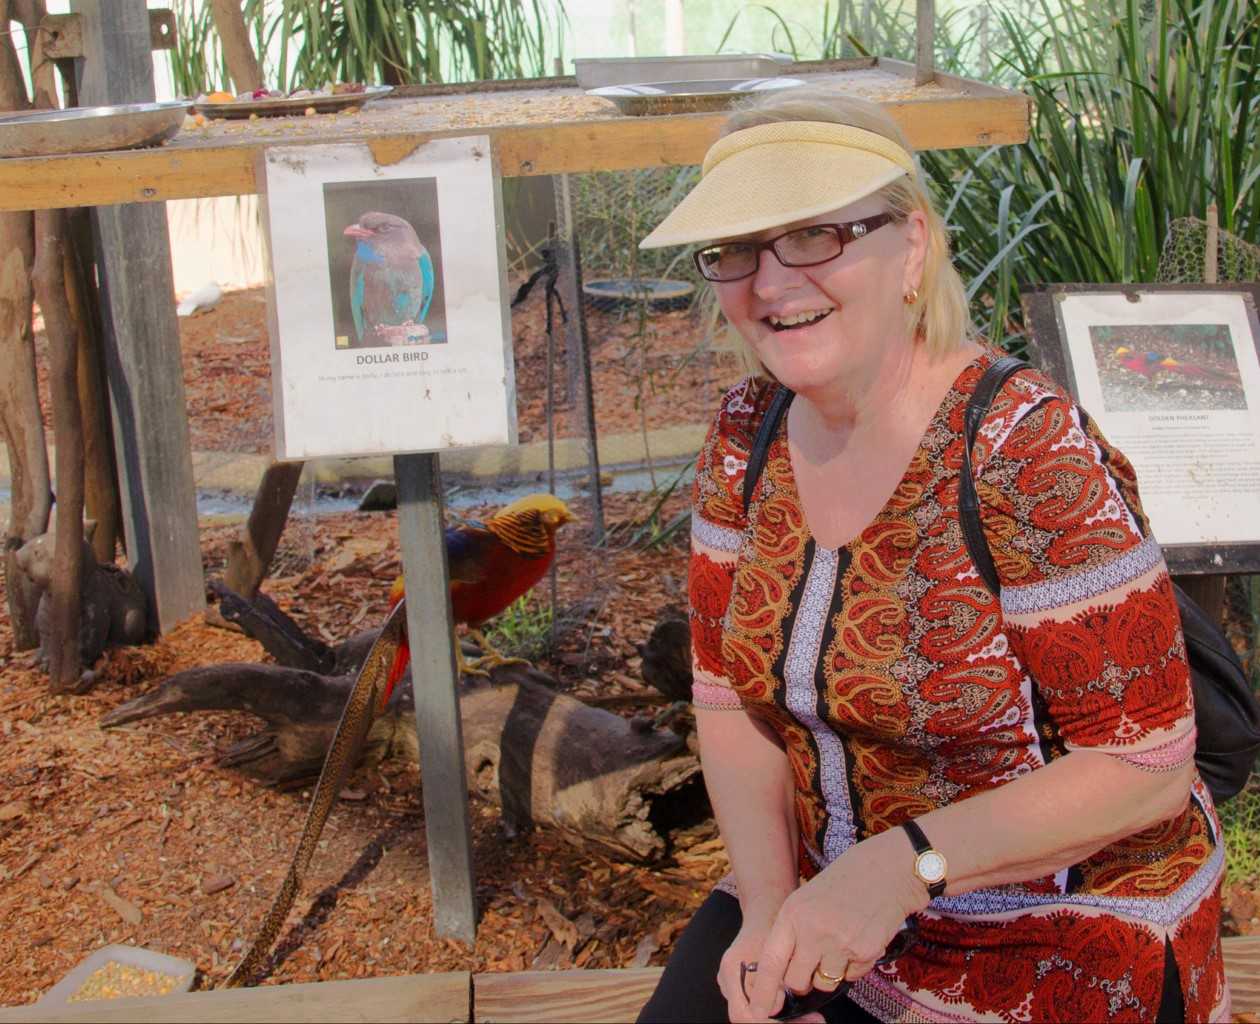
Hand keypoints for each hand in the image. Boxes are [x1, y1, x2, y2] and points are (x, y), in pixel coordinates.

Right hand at [719, 903, 818, 1023]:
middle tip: (814, 1022)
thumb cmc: (770, 926)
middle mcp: (727, 983)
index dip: (769, 1023)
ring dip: (783, 1020)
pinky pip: (760, 1007)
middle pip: (749, 1019)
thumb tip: (775, 1009)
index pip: (743, 1015)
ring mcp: (734, 986)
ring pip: (756, 1015)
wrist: (765, 911)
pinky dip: (780, 1013)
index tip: (799, 1021)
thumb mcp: (776, 949)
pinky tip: (802, 1011)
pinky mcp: (746, 987)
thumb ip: (772, 978)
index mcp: (730, 972)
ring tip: (813, 1018)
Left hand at [745, 833, 926, 1020]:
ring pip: (824, 984)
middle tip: (812, 964)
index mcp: (793, 913)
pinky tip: (858, 939)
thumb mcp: (807, 898)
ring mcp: (840, 943)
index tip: (760, 1011)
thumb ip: (793, 930)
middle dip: (801, 981)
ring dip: (829, 974)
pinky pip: (851, 977)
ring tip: (839, 943)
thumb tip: (783, 969)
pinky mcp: (865, 952)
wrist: (887, 869)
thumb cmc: (845, 881)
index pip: (771, 962)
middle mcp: (813, 930)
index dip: (763, 991)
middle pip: (796, 982)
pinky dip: (853, 966)